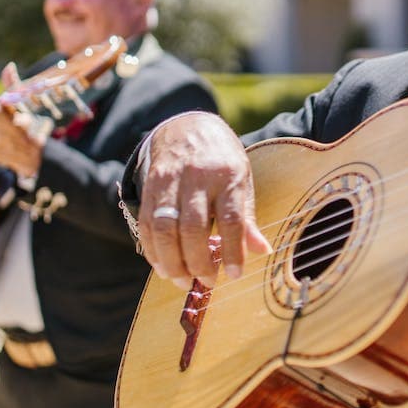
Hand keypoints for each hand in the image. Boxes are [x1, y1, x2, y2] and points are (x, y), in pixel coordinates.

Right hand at [137, 112, 270, 284]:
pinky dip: (153, 251)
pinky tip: (163, 266)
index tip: (234, 275)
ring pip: (164, 228)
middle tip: (207, 281)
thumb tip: (262, 250)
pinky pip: (146, 224)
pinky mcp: (149, 187)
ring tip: (182, 280)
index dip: (232, 250)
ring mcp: (169, 182)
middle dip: (197, 261)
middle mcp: (196, 177)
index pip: (231, 218)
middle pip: (192, 227)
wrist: (187, 126)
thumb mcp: (242, 179)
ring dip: (171, 261)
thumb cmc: (221, 160)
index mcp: (227, 175)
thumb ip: (247, 216)